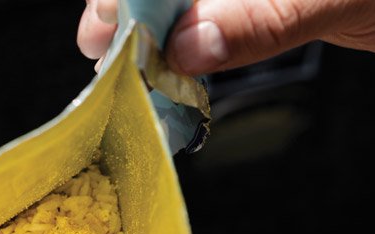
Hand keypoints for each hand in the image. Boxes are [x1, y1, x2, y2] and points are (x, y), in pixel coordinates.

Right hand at [78, 0, 374, 74]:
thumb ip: (266, 15)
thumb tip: (187, 44)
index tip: (106, 36)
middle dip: (131, 20)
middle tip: (110, 70)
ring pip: (186, 12)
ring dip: (156, 47)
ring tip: (137, 85)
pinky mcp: (268, 7)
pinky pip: (214, 31)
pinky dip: (190, 59)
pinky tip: (177, 81)